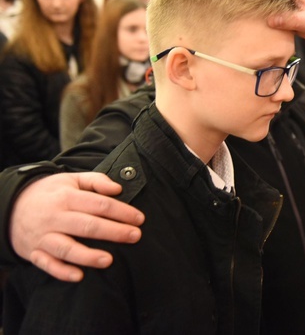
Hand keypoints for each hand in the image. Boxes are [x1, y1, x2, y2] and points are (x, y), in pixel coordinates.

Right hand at [10, 172, 144, 281]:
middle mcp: (55, 217)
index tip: (140, 219)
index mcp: (67, 197)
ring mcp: (43, 236)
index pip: (99, 204)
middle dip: (114, 231)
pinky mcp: (34, 252)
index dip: (122, 211)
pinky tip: (79, 276)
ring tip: (109, 260)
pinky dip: (61, 271)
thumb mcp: (71, 179)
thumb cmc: (51, 193)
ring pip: (66, 248)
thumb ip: (96, 181)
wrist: (10, 205)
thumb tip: (118, 189)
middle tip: (135, 236)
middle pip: (87, 226)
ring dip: (87, 256)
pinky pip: (47, 264)